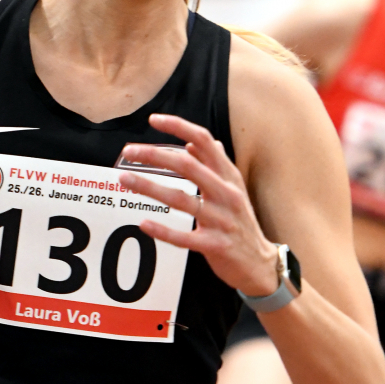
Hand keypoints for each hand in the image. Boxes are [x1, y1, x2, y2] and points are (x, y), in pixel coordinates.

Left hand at [118, 113, 279, 294]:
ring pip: (180, 199)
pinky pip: (184, 237)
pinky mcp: (214, 245)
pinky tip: (143, 224)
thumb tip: (193, 142)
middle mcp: (226, 193)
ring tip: (124, 179)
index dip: (179, 126)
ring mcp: (221, 220)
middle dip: (154, 155)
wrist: (260, 263)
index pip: (204, 141)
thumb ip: (214, 164)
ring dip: (149, 187)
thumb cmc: (241, 223)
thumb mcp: (233, 189)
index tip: (153, 120)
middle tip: (129, 152)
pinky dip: (162, 230)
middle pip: (187, 165)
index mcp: (229, 176)